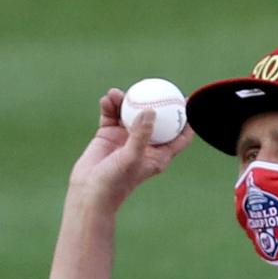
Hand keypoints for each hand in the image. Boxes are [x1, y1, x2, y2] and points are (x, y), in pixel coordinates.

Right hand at [69, 88, 194, 206]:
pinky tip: (106, 99)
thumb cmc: (114, 183)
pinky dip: (109, 107)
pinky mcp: (108, 136)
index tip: (188, 101)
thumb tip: (150, 111)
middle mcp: (144, 145)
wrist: (89, 193)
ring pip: (130, 113)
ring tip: (116, 93)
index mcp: (157, 155)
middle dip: (156, 102)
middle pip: (155, 119)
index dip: (186, 120)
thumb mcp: (131, 158)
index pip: (178, 136)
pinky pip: (111, 116)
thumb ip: (141, 135)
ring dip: (125, 101)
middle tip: (157, 85)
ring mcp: (126, 139)